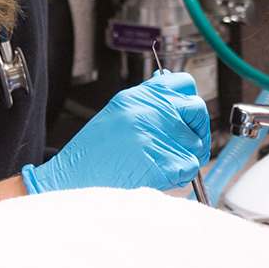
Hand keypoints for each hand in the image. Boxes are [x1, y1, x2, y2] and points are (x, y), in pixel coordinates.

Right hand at [24, 70, 211, 196]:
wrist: (70, 183)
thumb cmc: (92, 155)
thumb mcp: (117, 115)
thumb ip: (148, 105)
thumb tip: (176, 97)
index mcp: (138, 97)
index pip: (184, 84)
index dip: (190, 101)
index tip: (188, 115)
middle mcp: (150, 110)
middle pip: (197, 111)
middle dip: (198, 130)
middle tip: (186, 146)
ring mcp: (157, 135)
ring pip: (196, 144)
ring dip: (185, 158)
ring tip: (158, 165)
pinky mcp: (163, 162)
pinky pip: (189, 167)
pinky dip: (180, 176)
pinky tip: (157, 177)